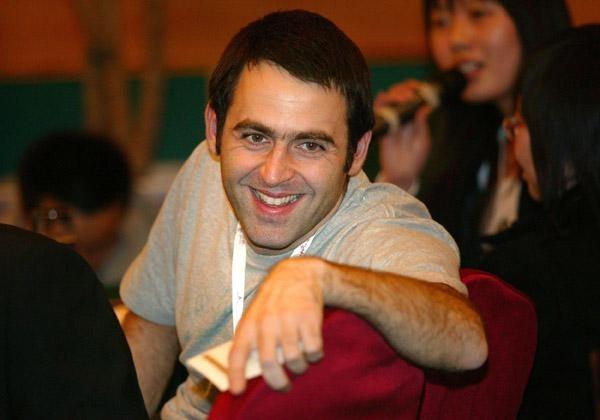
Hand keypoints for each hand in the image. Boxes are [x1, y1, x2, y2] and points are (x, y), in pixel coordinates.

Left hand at [228, 257, 325, 393]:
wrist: (298, 274)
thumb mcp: (255, 315)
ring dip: (300, 368)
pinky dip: (315, 356)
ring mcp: (289, 320)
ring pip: (294, 360)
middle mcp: (267, 323)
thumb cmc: (274, 301)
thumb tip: (249, 371)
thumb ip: (252, 340)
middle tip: (284, 387)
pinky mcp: (309, 318)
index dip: (235, 374)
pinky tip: (313, 350)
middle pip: (269, 363)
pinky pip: (313, 350)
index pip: (237, 353)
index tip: (238, 391)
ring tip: (301, 363)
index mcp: (250, 324)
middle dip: (278, 382)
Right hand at [375, 80, 432, 190]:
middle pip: (399, 93)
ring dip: (394, 94)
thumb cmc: (415, 159)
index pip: (413, 95)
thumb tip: (425, 107)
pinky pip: (377, 111)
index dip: (414, 88)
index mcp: (414, 117)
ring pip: (388, 99)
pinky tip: (385, 98)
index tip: (419, 88)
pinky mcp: (381, 127)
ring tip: (401, 99)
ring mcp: (390, 121)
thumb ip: (421, 125)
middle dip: (403, 89)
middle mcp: (402, 116)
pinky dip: (379, 101)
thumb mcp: (423, 142)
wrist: (401, 174)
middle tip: (409, 96)